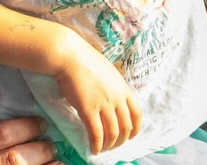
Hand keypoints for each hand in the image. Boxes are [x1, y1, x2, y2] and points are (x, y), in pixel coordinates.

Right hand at [52, 36, 141, 153]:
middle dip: (121, 141)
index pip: (137, 114)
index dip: (135, 128)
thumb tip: (113, 99)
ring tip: (102, 149)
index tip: (131, 136)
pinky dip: (96, 145)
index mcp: (123, 88)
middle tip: (113, 146)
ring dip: (109, 145)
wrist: (70, 56)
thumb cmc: (85, 60)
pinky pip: (96, 134)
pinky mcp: (88, 110)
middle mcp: (117, 98)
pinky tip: (93, 149)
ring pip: (113, 134)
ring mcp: (104, 104)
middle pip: (126, 127)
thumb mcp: (108, 72)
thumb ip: (114, 87)